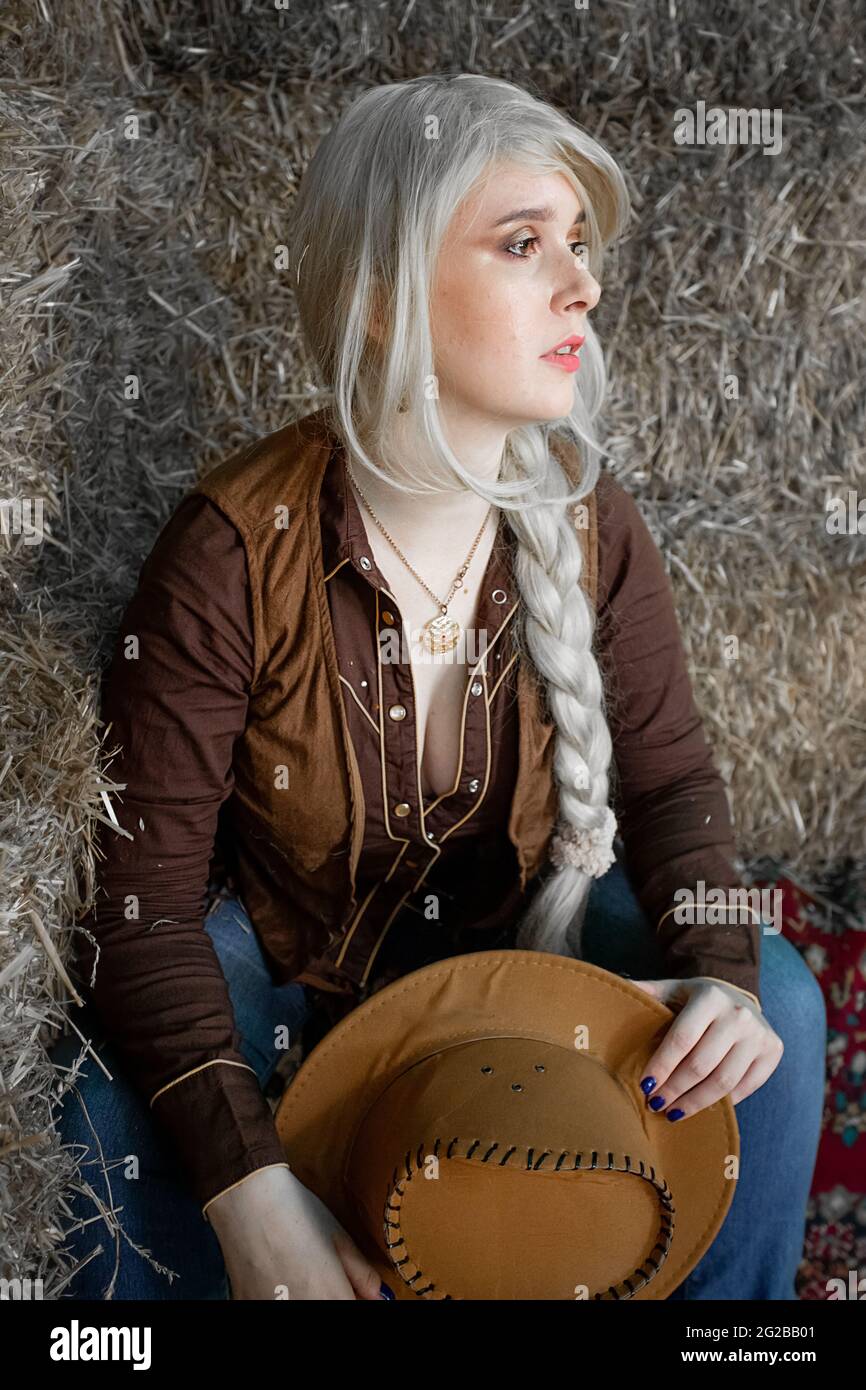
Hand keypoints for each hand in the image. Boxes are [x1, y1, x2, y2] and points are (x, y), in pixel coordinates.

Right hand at [207, 1164, 392, 1300]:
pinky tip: (277, 1278)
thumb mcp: (339, 1239)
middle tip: (324, 1276)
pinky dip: (279, 1297)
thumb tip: (380, 1297)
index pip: (353, 1311)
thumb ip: (362, 1275)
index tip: (352, 1288)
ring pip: (302, 1308)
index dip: (353, 1297)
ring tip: (299, 1273)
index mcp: (331, 1296)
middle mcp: (303, 1309)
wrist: (247, 1199)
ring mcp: (272, 1310)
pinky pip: (271, 1306)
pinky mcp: (247, 1305)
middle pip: (329, 1310)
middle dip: (332, 1297)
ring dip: (306, 1297)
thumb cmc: (297, 1212)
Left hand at [626, 977, 782, 1120]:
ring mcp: (759, 1034)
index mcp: (710, 997)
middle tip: (655, 1103)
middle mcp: (739, 1014)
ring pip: (724, 1082)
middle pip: (702, 1064)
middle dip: (675, 1089)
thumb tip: (609, 988)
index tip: (645, 1086)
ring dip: (695, 1103)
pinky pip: (746, 1087)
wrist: (741, 996)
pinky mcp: (773, 1051)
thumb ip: (645, 993)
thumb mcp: (671, 990)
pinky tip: (701, 1107)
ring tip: (673, 1112)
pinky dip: (722, 1102)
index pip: (682, 1038)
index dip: (662, 1065)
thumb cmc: (695, 999)